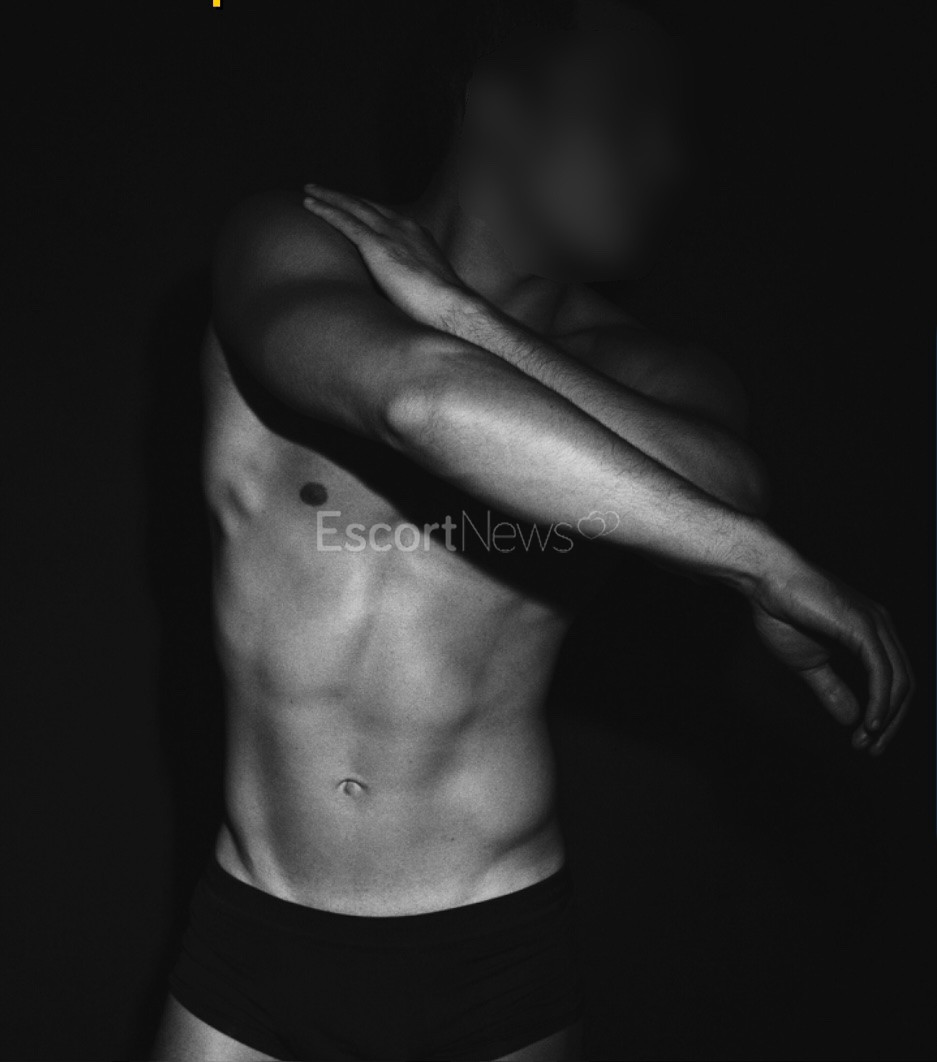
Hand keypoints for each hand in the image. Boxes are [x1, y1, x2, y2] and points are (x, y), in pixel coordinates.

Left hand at [302, 183, 469, 329]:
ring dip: (329, 197)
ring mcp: (390, 233)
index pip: (386, 217)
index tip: (352, 208)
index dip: (366, 210)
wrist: (451, 306)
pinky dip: (326, 210)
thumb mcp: (429, 288)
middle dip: (344, 197)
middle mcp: (404, 227)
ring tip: (310, 191)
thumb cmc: (442, 308)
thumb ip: (411, 282)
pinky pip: (345, 221)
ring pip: (352, 206)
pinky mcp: (376, 245)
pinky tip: (310, 204)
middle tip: (323, 190)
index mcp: (418, 236)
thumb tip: (399, 296)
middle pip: (367, 205)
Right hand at [751, 554, 913, 754]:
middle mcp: (882, 627)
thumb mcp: (808, 662)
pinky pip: (882, 672)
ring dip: (887, 717)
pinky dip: (880, 701)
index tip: (867, 741)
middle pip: (904, 685)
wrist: (765, 581)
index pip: (894, 681)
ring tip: (867, 740)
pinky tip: (869, 721)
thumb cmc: (781, 612)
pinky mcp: (864, 626)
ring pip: (898, 681)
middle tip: (870, 748)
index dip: (886, 715)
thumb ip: (832, 688)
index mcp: (871, 633)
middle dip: (892, 722)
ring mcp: (876, 625)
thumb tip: (853, 718)